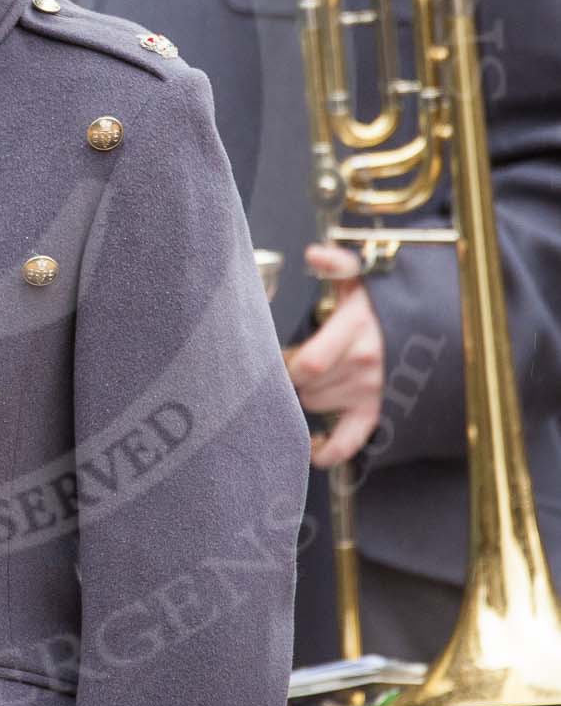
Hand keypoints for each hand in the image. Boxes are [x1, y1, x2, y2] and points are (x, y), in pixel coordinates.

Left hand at [285, 244, 384, 468]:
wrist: (429, 328)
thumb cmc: (382, 303)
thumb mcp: (363, 277)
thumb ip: (337, 263)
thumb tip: (314, 254)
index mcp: (356, 329)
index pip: (308, 364)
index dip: (284, 364)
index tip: (277, 355)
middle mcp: (364, 365)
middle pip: (306, 385)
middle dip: (291, 377)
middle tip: (291, 365)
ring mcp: (372, 391)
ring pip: (318, 404)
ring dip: (306, 396)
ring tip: (309, 381)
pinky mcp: (378, 412)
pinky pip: (349, 442)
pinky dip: (327, 451)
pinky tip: (310, 447)